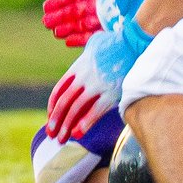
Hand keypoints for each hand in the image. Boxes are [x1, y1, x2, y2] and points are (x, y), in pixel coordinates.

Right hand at [42, 0, 116, 45]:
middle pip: (76, 11)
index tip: (46, 6)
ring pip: (82, 24)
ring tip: (55, 33)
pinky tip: (68, 41)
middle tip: (45, 22)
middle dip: (60, 17)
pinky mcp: (114, 32)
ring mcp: (108, 18)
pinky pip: (94, 36)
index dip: (60, 0)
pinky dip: (81, 39)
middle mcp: (102, 4)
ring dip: (68, 29)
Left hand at [46, 23, 150, 142]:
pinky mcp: (110, 93)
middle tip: (50, 133)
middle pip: (64, 101)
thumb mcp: (93, 44)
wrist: (133, 43)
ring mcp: (96, 86)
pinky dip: (85, 123)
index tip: (50, 117)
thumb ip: (84, 52)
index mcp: (77, 68)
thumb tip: (78, 46)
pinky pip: (95, 111)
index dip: (52, 106)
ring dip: (66, 125)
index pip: (59, 90)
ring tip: (61, 139)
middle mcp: (83, 77)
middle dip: (55, 119)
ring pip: (76, 108)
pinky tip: (77, 134)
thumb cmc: (115, 43)